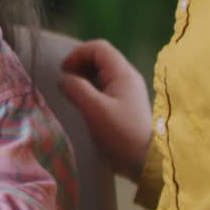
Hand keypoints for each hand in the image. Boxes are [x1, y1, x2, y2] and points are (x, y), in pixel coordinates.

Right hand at [57, 38, 152, 178]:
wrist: (146, 162)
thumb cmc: (121, 134)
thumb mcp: (95, 110)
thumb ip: (76, 89)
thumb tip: (63, 78)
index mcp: (122, 73)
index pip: (98, 48)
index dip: (77, 54)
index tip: (63, 71)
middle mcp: (127, 77)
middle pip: (100, 58)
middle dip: (79, 65)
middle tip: (65, 82)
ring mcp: (127, 90)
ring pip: (101, 73)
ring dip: (83, 78)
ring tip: (71, 93)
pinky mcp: (124, 103)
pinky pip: (104, 87)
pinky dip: (90, 89)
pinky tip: (83, 103)